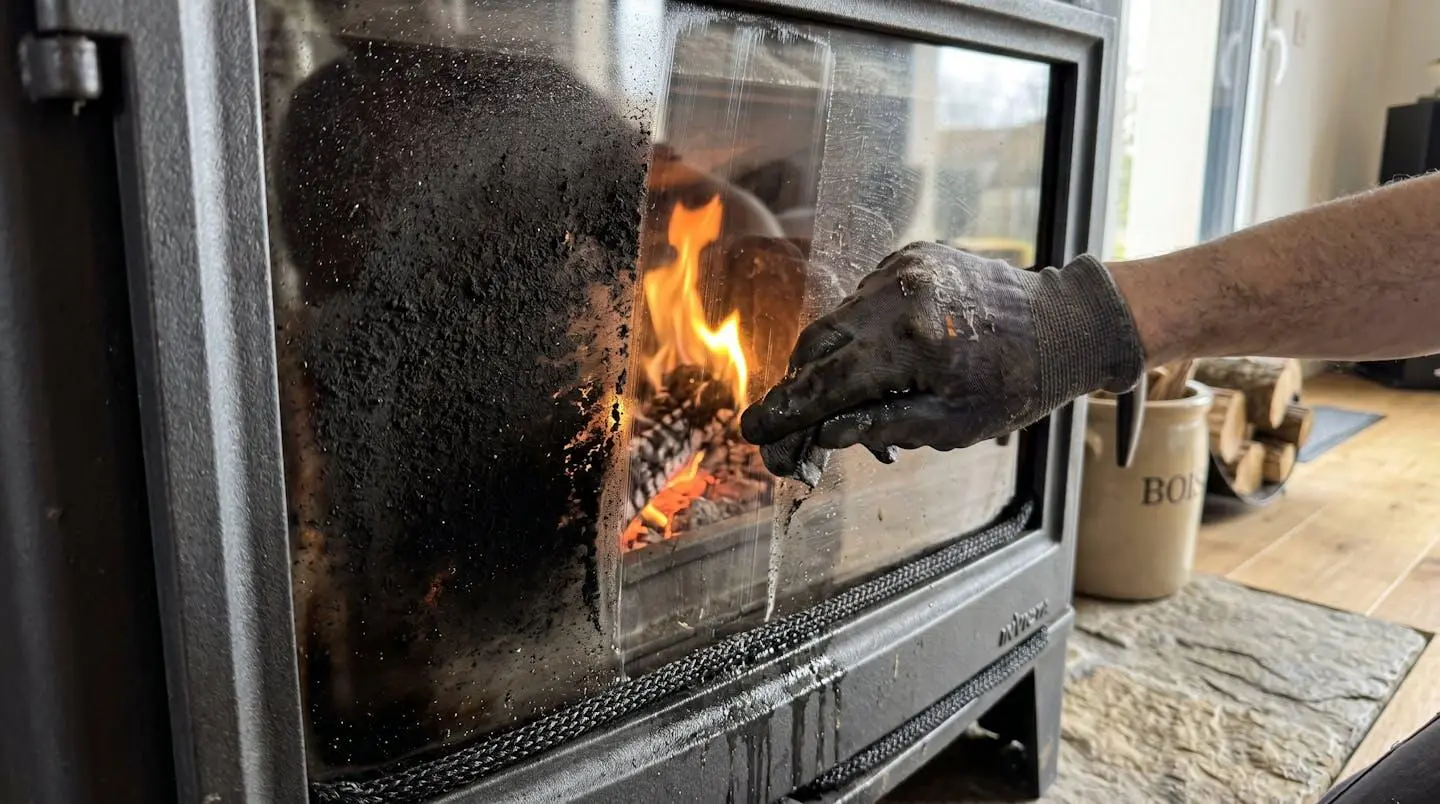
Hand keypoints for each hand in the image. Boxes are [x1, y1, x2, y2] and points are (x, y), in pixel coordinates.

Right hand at [739, 241, 1145, 481]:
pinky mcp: (911, 256)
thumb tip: (825, 434)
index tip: (753, 433)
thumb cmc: (1017, 383)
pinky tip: (884, 363)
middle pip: (817, 346)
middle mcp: (897, 296)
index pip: (825, 383)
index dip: (785, 412)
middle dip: (799, 388)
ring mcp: (902, 269)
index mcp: (909, 342)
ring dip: (832, 362)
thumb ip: (883, 426)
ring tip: (854, 402)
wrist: (1065, 322)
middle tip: (792, 424)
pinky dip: (862, 333)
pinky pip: (865, 299)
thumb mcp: (954, 425)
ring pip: (838, 321)